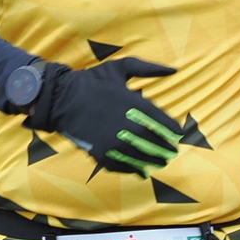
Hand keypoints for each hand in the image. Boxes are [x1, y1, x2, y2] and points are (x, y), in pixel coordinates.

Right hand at [33, 57, 186, 175]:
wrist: (60, 97)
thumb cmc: (92, 81)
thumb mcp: (121, 67)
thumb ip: (148, 69)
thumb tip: (174, 69)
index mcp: (133, 103)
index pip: (161, 121)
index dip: (173, 130)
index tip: (179, 135)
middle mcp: (125, 124)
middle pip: (153, 141)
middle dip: (166, 148)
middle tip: (173, 152)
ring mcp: (112, 140)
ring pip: (139, 156)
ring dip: (152, 161)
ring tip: (161, 164)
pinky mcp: (99, 151)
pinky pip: (120, 165)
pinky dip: (131, 170)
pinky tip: (139, 172)